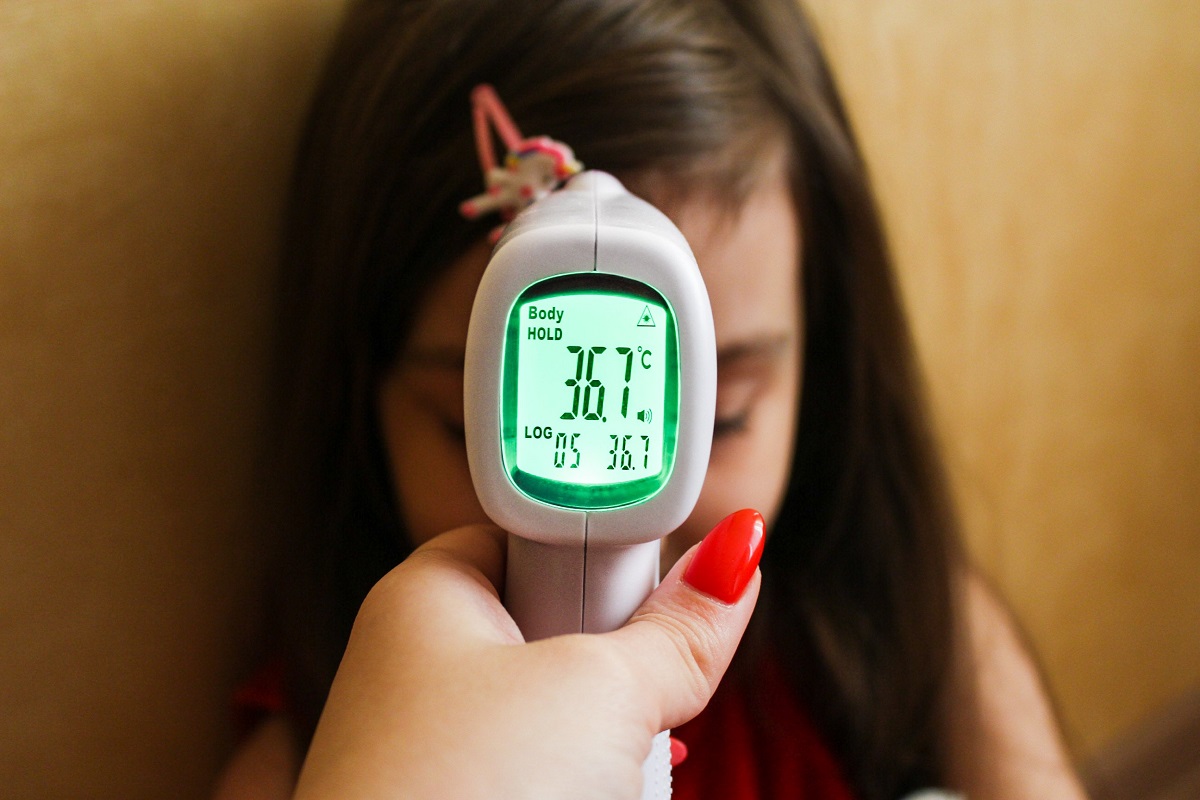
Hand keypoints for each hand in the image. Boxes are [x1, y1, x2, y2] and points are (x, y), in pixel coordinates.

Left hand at [292, 510, 764, 799]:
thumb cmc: (455, 795)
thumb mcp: (597, 692)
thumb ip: (676, 630)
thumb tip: (733, 560)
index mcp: (429, 594)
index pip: (542, 534)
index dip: (608, 556)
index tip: (654, 587)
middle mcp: (423, 664)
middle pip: (565, 628)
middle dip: (617, 671)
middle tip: (626, 701)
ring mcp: (438, 745)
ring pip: (566, 716)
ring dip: (610, 744)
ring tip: (606, 778)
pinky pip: (549, 774)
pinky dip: (586, 786)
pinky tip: (601, 799)